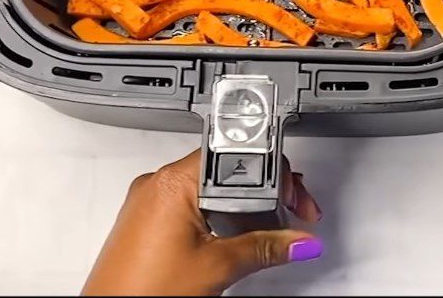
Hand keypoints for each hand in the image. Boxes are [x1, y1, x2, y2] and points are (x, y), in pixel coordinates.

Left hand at [82, 149, 321, 295]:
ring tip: (267, 230)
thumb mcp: (216, 268)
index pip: (237, 157)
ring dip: (242, 206)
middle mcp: (157, 183)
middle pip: (226, 172)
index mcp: (173, 182)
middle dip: (264, 193)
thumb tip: (300, 239)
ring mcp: (148, 201)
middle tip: (293, 214)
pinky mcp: (144, 219)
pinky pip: (189, 204)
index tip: (296, 196)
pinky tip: (232, 238)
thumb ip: (264, 247)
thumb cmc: (143, 293)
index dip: (274, 175)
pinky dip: (217, 216)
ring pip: (209, 189)